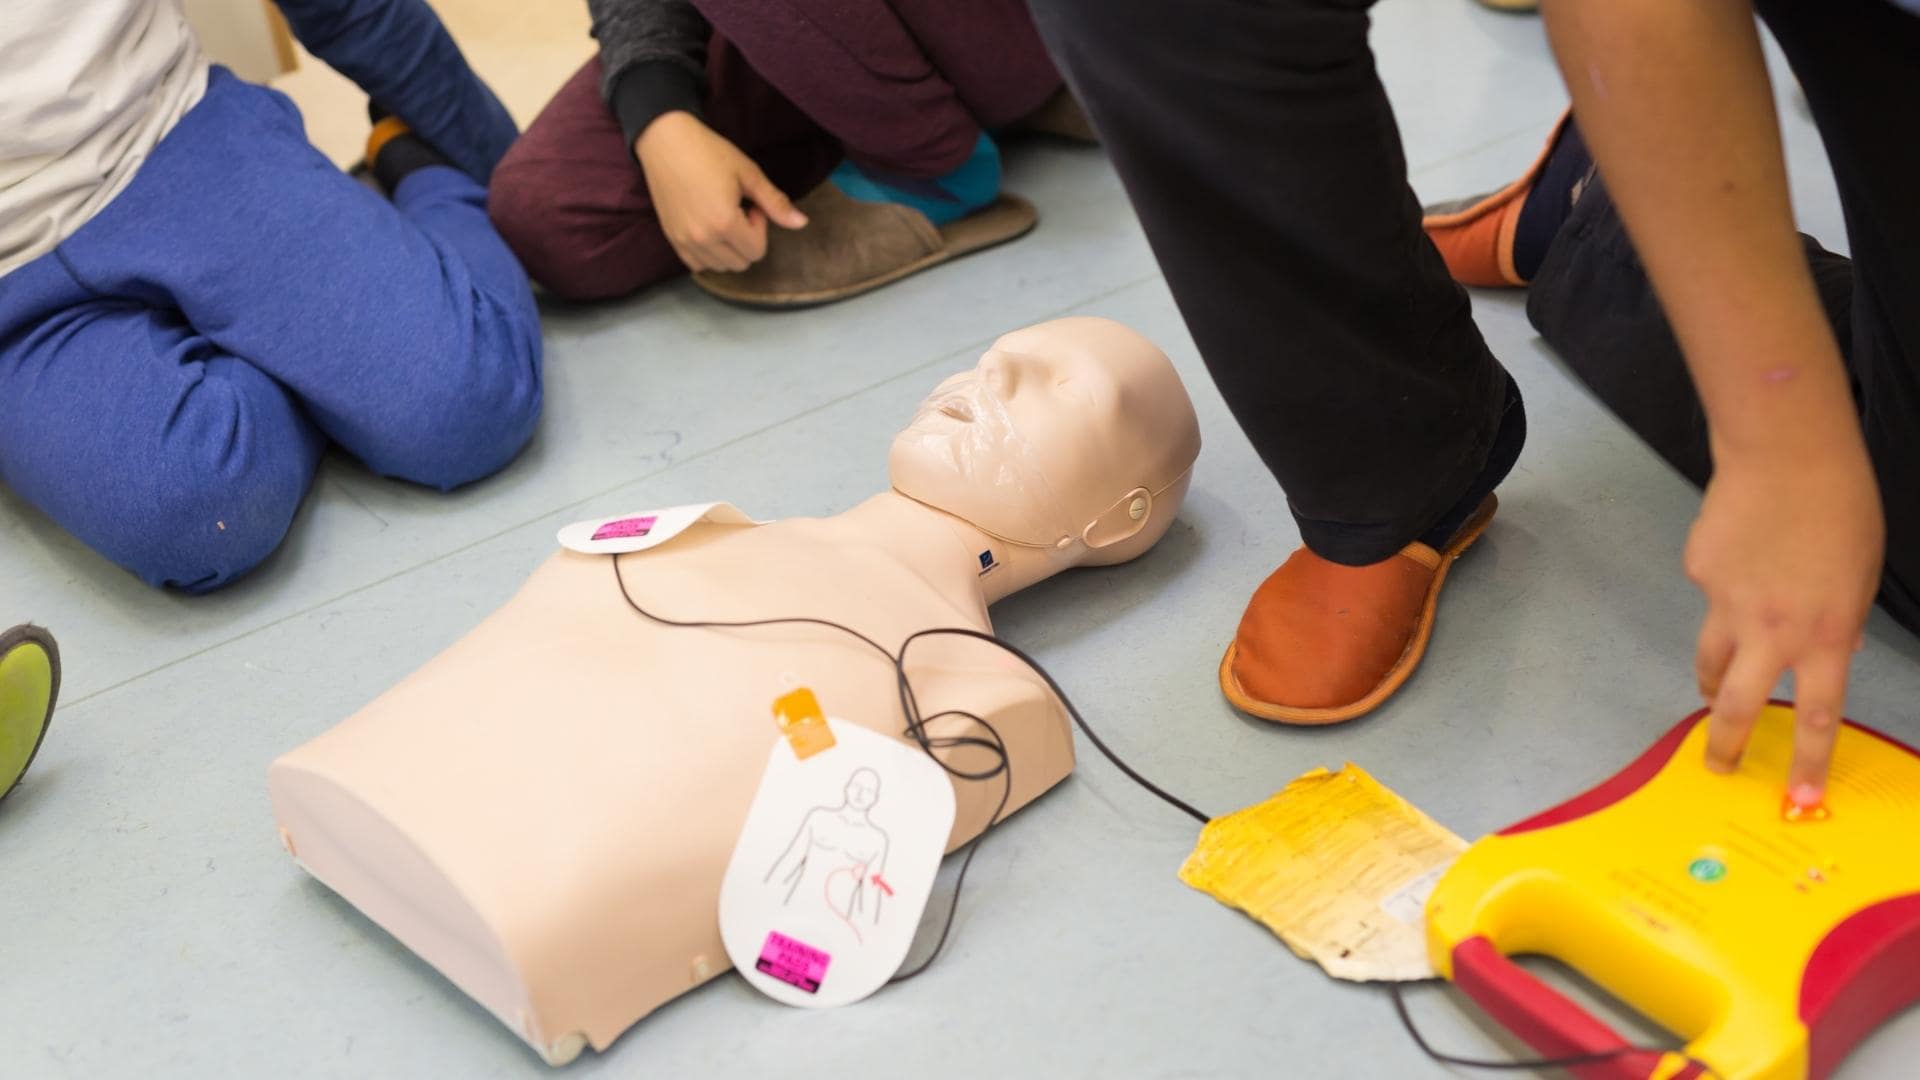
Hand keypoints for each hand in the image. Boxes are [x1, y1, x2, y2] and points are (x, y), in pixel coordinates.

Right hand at [634, 111, 806, 272]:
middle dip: (747, 240)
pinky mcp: (671, 238)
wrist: (665, 140)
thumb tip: (802, 223)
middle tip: (738, 210)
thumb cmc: (708, 152)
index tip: (752, 204)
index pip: (757, 251)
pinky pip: (697, 264)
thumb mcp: (748, 173)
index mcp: (724, 223)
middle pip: (741, 263)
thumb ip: (775, 203)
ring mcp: (684, 241)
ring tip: (722, 217)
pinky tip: (709, 229)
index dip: (760, 227)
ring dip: (729, 248)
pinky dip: (709, 254)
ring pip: (720, 267)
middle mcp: (703, 238)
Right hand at [1688, 441, 1881, 801]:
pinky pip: (1710, 594)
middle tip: (1717, 764)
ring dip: (1710, 681)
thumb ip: (1843, 621)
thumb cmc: (1841, 509)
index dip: (1807, 761)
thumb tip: (1833, 647)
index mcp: (1823, 634)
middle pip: (1736, 704)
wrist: (1785, 455)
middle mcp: (1770, 630)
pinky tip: (1739, 554)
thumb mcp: (1862, 575)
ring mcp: (1726, 602)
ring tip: (1710, 686)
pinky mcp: (1700, 572)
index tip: (1798, 796)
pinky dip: (1724, 589)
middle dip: (1724, 743)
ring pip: (1709, 659)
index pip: (1816, 715)